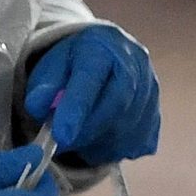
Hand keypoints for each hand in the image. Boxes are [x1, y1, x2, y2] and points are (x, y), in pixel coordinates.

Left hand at [23, 26, 159, 166]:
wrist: (107, 57)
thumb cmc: (73, 63)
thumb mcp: (51, 65)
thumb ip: (43, 85)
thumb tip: (39, 107)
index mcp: (103, 46)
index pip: (91, 79)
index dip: (76, 109)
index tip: (60, 135)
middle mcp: (135, 65)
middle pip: (116, 105)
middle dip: (86, 130)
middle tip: (63, 143)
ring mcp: (151, 91)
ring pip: (127, 129)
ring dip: (97, 143)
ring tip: (77, 139)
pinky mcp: (157, 115)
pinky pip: (138, 143)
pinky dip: (113, 149)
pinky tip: (97, 141)